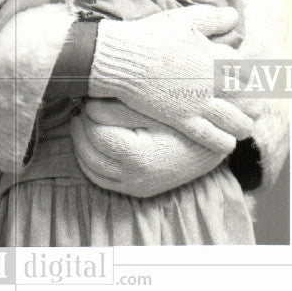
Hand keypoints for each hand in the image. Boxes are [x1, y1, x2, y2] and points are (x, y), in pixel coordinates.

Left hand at [71, 98, 227, 197]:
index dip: (87, 116)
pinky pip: (102, 180)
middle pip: (90, 154)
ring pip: (92, 170)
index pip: (97, 136)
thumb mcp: (151, 110)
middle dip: (81, 130)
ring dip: (82, 146)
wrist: (211, 144)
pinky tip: (91, 142)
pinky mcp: (137, 190)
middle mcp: (136, 178)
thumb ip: (116, 108)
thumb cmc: (181, 121)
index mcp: (139, 157)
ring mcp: (136, 187)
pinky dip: (90, 162)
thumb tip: (86, 104)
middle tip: (80, 110)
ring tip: (83, 123)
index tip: (86, 100)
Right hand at [90, 5, 254, 152]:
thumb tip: (234, 14)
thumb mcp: (184, 19)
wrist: (124, 58)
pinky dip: (223, 142)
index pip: (244, 69)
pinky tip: (228, 144)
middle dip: (253, 104)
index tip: (250, 83)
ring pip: (233, 120)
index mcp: (214, 56)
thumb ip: (212, 17)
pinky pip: (210, 136)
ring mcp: (198, 102)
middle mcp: (212, 81)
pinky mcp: (182, 119)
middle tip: (256, 110)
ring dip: (243, 126)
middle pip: (244, 97)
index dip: (249, 77)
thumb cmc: (151, 35)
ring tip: (245, 129)